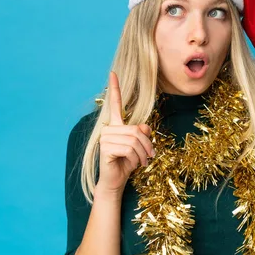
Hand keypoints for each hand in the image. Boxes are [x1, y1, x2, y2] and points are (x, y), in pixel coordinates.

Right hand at [96, 71, 154, 196]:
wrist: (116, 181)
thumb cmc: (127, 162)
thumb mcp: (140, 146)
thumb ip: (142, 133)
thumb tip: (143, 128)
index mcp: (116, 125)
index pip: (115, 104)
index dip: (114, 88)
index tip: (113, 73)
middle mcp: (108, 129)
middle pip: (136, 130)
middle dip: (147, 145)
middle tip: (149, 157)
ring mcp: (105, 138)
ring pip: (134, 140)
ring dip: (143, 154)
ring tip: (141, 162)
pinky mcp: (105, 148)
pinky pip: (129, 149)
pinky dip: (137, 158)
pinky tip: (134, 164)